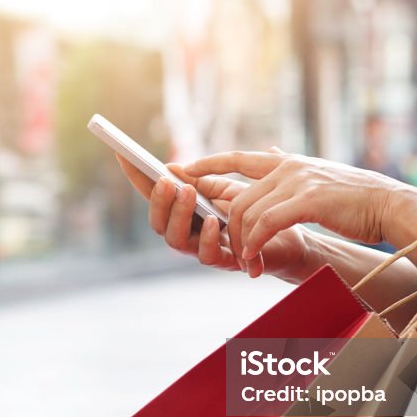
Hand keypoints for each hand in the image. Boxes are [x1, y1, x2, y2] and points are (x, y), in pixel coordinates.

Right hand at [114, 154, 311, 278]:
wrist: (292, 232)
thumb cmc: (258, 207)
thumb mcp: (230, 187)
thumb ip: (205, 178)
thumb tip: (174, 167)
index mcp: (186, 211)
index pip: (156, 196)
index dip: (138, 178)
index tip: (124, 155)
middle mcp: (189, 233)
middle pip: (158, 223)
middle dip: (158, 201)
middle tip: (165, 180)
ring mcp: (204, 249)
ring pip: (175, 240)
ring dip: (179, 215)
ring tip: (188, 193)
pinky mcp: (227, 262)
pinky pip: (208, 256)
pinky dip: (208, 237)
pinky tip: (213, 221)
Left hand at [183, 149, 407, 264]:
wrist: (388, 204)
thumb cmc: (354, 198)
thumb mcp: (316, 175)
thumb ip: (289, 168)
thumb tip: (270, 151)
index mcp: (286, 163)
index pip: (236, 158)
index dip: (206, 164)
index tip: (179, 169)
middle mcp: (287, 168)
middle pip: (237, 197)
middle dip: (226, 228)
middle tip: (230, 252)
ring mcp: (296, 182)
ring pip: (248, 212)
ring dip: (242, 243)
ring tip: (247, 263)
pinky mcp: (307, 201)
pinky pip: (266, 224)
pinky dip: (255, 243)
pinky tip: (254, 259)